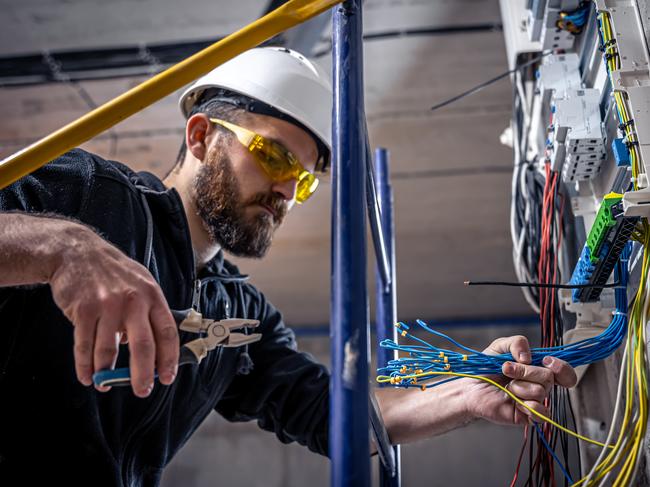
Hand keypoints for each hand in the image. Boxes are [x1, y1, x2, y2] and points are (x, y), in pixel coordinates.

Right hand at [48, 224, 178, 396]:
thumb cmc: (113, 272)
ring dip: (107, 373)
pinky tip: (88, 376)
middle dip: (143, 374)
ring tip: (106, 384)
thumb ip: (149, 313)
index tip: (167, 377)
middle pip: (143, 346)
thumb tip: (154, 348)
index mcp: (152, 296)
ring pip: (109, 350)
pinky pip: (85, 345)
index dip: (169, 358)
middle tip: (142, 390)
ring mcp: (107, 305)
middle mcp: (133, 301)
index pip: (167, 332)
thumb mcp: (141, 284)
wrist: (77, 252)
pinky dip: (85, 365)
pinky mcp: (83, 310)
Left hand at [466, 335, 576, 425]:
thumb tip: (528, 357)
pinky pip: (541, 413)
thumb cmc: (486, 368)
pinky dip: (527, 405)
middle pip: (548, 377)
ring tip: (507, 387)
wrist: (470, 387)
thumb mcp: (500, 346)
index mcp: (537, 368)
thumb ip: (517, 342)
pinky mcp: (528, 416)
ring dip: (519, 386)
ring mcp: (535, 400)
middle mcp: (539, 384)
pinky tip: (515, 401)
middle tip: (506, 370)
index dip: (561, 367)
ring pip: (540, 392)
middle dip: (525, 371)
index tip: (546, 361)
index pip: (564, 371)